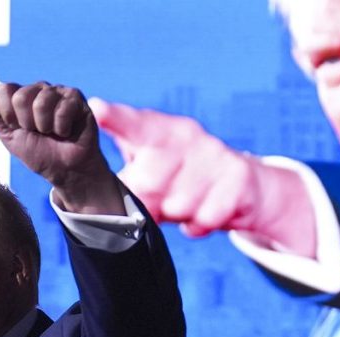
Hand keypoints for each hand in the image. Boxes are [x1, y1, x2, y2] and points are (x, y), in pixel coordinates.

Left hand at [0, 82, 122, 214]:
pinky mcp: (76, 98)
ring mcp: (58, 91)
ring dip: (45, 127)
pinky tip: (67, 131)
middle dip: (27, 123)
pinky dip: (62, 128)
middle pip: (21, 96)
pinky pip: (62, 109)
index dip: (8, 115)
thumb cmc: (38, 154)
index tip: (18, 129)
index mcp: (21, 95)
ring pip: (42, 102)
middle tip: (37, 132)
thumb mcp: (9, 137)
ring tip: (52, 133)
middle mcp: (38, 89)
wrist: (64, 170)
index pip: (4, 90)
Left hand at [90, 97, 316, 256]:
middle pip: (150, 184)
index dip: (115, 118)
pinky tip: (206, 210)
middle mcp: (186, 135)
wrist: (242, 186)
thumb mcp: (148, 173)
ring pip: (179, 206)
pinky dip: (200, 225)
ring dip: (179, 215)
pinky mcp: (238, 177)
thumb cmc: (178, 179)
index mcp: (157, 130)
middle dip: (151, 203)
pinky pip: (205, 218)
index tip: (97, 109)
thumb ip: (125, 183)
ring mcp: (214, 153)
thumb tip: (104, 208)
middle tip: (161, 199)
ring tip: (187, 202)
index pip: (133, 124)